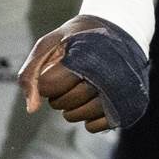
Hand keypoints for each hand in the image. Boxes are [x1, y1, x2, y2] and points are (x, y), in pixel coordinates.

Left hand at [21, 16, 139, 131]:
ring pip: (78, 116)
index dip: (46, 80)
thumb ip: (32, 72)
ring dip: (71, 108)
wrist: (120, 32)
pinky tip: (93, 100)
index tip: (55, 68)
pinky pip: (94, 127)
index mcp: (87, 56)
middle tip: (66, 79)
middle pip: (64, 102)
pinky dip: (88, 118)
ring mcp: (119, 94)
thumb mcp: (51, 42)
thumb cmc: (79, 39)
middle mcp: (107, 76)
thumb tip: (31, 109)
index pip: (50, 84)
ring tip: (79, 89)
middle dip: (57, 94)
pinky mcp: (126, 108)